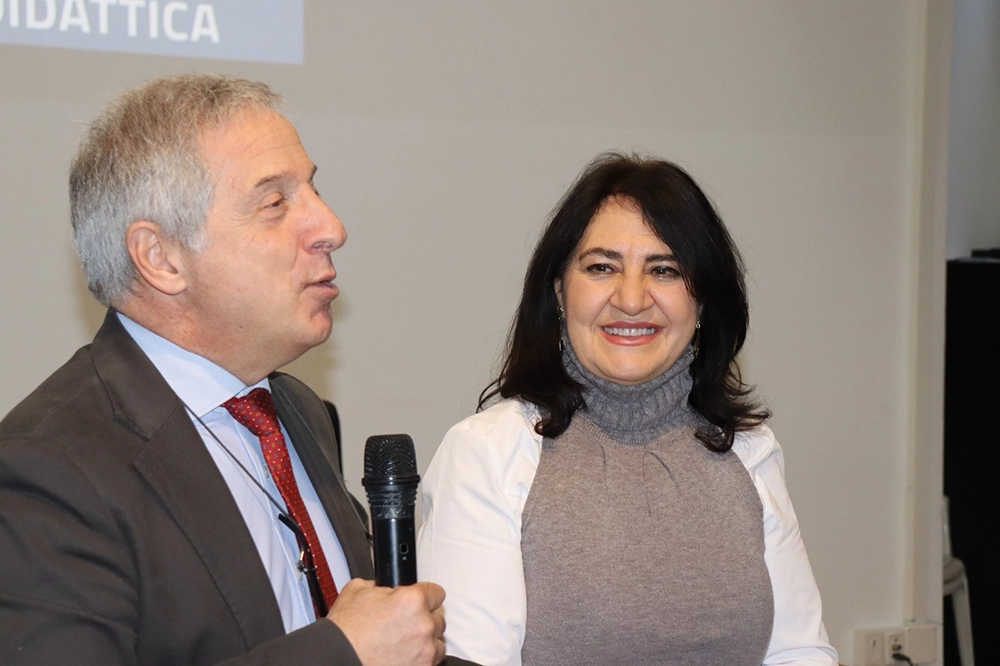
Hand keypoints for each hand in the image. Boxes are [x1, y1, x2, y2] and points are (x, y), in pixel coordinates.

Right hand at [327, 578, 445, 665]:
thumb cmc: (345, 632)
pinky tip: (405, 655)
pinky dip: (421, 658)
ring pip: (437, 641)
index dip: (426, 595)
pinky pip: (432, 661)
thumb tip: (387, 588)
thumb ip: (382, 586)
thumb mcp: (358, 590)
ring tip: (405, 642)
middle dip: (423, 619)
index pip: (437, 592)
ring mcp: (424, 650)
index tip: (422, 601)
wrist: (338, 657)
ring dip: (425, 640)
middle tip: (404, 624)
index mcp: (411, 600)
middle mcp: (422, 625)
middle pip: (437, 618)